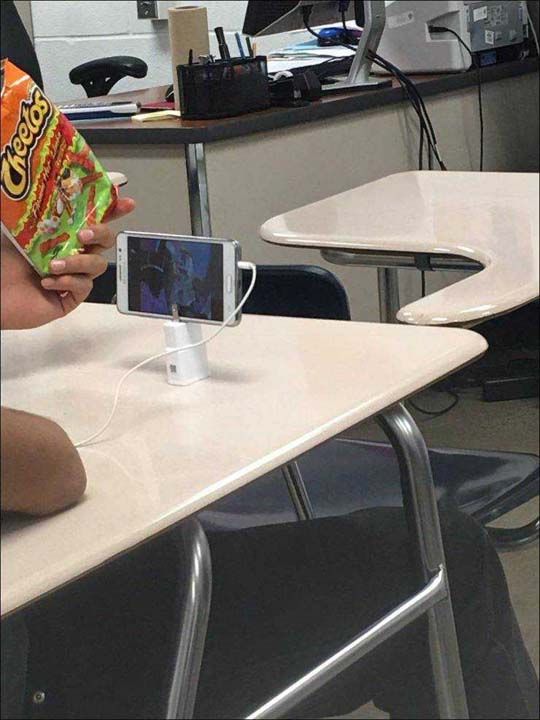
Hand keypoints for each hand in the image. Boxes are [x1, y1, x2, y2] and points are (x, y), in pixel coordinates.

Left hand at [1, 197, 134, 329]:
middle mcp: (71, 254)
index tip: (127, 202)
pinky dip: (68, 282)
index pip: (91, 220)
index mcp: (61, 236)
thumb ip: (43, 215)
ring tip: (53, 266)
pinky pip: (84, 287)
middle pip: (104, 242)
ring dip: (77, 262)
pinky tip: (48, 283)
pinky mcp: (70, 299)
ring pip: (96, 265)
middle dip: (101, 234)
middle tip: (84, 234)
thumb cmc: (1, 262)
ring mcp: (73, 277)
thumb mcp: (22, 231)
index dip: (112, 211)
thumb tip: (55, 189)